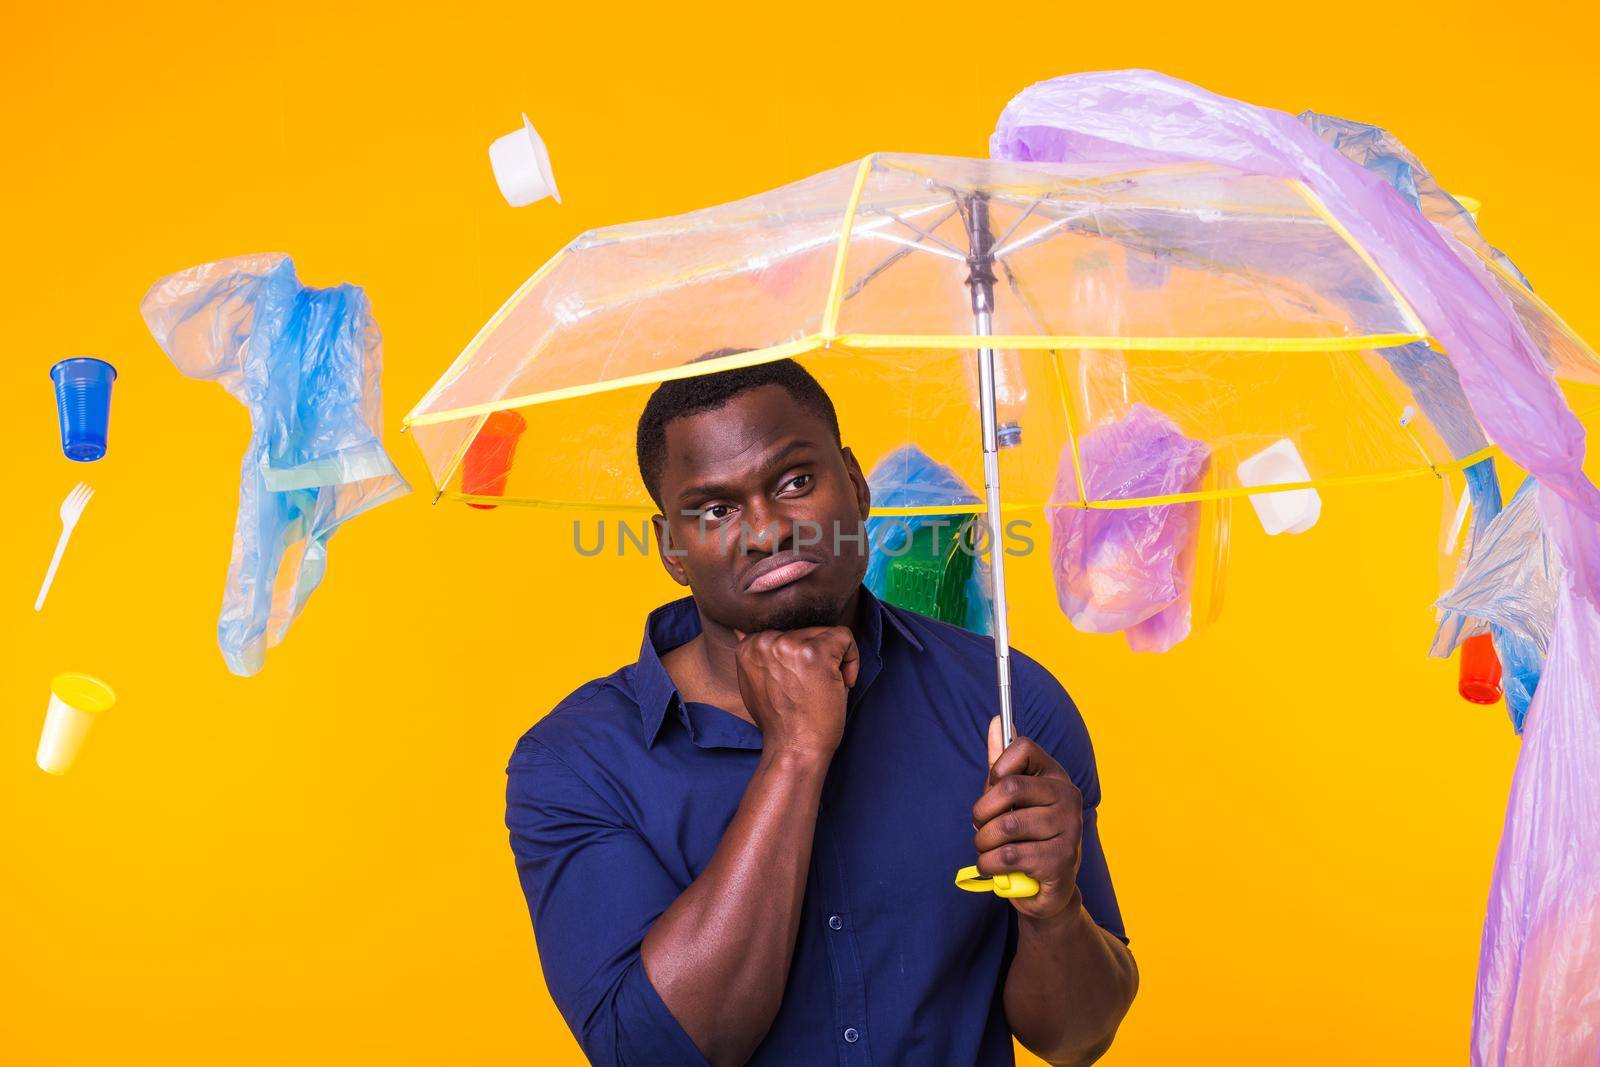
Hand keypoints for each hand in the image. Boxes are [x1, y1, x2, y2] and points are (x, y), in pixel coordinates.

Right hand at [731, 626, 859, 760]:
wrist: (793, 749)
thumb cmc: (781, 722)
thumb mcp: (756, 685)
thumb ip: (755, 658)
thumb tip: (739, 631)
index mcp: (750, 647)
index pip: (788, 635)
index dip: (800, 661)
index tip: (799, 685)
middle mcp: (766, 641)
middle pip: (808, 632)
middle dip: (818, 659)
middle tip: (813, 690)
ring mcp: (790, 645)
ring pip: (827, 634)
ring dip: (834, 661)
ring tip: (824, 688)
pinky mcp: (815, 652)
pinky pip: (845, 637)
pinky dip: (852, 660)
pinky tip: (842, 684)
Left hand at [971, 716, 1083, 920]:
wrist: (1046, 888)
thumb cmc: (1026, 836)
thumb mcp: (1011, 798)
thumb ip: (1001, 762)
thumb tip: (996, 721)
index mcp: (1054, 775)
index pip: (1022, 747)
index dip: (996, 769)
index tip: (993, 789)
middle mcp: (1068, 796)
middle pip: (1009, 787)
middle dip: (981, 812)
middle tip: (979, 826)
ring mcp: (1069, 828)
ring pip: (1006, 826)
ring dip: (983, 842)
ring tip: (986, 849)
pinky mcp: (1062, 860)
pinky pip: (1009, 856)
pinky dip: (990, 863)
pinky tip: (994, 866)